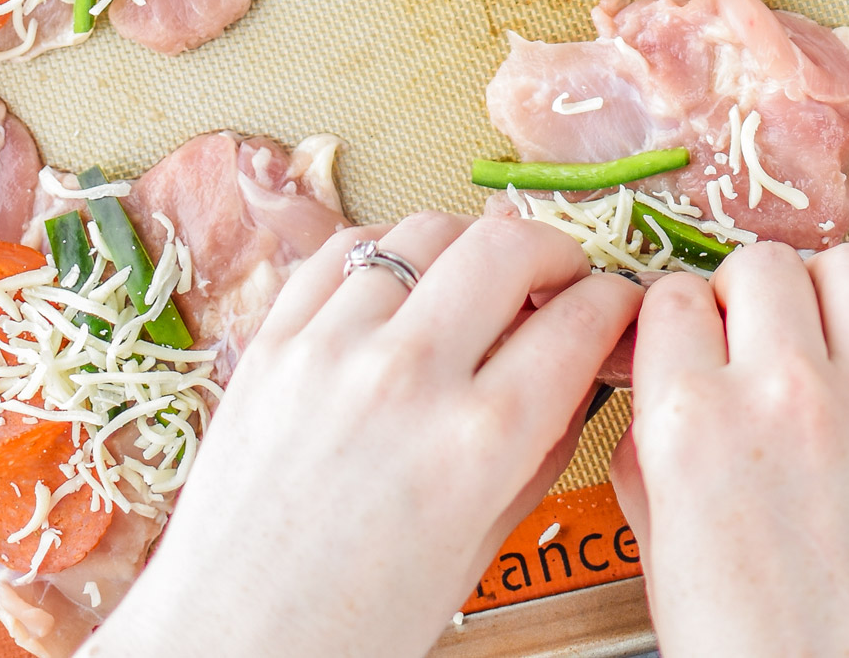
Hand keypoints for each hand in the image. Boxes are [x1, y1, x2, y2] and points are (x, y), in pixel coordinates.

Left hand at [84, 211, 640, 657]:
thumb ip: (543, 446)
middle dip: (557, 254)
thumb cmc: (360, 621)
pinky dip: (388, 257)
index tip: (618, 307)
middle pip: (512, 246)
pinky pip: (343, 252)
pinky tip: (402, 292)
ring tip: (475, 287)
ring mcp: (333, 350)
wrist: (230, 644)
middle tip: (558, 282)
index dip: (617, 302)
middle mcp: (410, 377)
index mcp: (481, 441)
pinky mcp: (273, 344)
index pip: (583, 318)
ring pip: (428, 232)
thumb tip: (582, 372)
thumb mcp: (483, 543)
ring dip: (470, 250)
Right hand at [611, 242, 848, 657]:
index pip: (672, 296)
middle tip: (748, 334)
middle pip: (762, 263)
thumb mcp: (654, 543)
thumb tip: (658, 389)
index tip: (686, 336)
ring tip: (818, 333)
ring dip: (827, 290)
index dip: (675, 317)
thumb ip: (648, 449)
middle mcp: (782, 394)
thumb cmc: (745, 647)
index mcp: (692, 421)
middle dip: (745, 292)